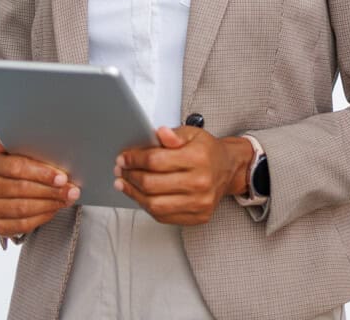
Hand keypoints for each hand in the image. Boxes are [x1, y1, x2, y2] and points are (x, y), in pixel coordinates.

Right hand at [0, 135, 79, 237]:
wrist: (3, 192)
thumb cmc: (18, 170)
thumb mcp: (21, 156)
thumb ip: (30, 149)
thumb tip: (44, 136)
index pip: (17, 167)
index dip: (42, 173)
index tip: (62, 177)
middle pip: (22, 189)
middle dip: (51, 190)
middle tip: (72, 190)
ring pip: (22, 208)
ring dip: (49, 204)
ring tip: (67, 200)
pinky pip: (21, 225)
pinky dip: (41, 218)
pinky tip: (53, 210)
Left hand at [114, 126, 253, 225]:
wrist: (229, 169)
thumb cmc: (208, 151)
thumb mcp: (192, 134)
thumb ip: (173, 135)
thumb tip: (159, 133)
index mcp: (198, 158)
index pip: (155, 161)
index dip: (134, 159)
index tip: (123, 158)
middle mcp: (200, 182)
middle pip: (152, 184)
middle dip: (130, 176)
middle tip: (121, 171)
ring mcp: (199, 203)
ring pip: (155, 204)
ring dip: (134, 194)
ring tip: (124, 184)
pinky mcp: (198, 216)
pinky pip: (164, 216)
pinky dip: (147, 206)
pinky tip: (140, 196)